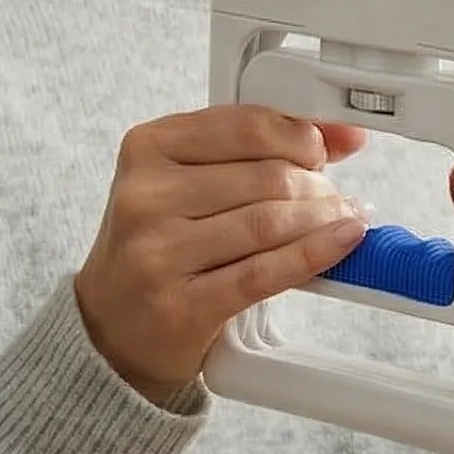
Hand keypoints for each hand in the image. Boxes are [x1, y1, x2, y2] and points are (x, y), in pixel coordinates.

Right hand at [74, 106, 372, 401]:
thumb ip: (253, 152)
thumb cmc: (156, 246)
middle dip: (317, 186)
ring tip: (344, 220)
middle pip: (265, 176)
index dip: (300, 135)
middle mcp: (145, 196)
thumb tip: (343, 135)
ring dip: (323, 219)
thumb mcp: (186, 183)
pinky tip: (342, 242)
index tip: (324, 149)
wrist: (109, 328)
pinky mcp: (180, 305)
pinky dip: (315, 254)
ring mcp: (158, 252)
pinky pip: (264, 273)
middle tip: (337, 198)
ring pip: (269, 223)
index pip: (245, 125)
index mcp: (146, 149)